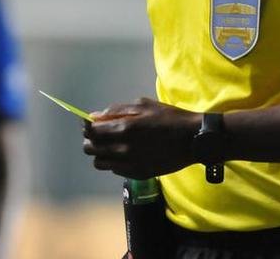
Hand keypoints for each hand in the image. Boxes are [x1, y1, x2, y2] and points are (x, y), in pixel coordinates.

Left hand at [82, 97, 200, 178]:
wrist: (192, 140)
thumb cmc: (170, 118)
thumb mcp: (144, 105)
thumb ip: (118, 110)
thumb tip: (96, 116)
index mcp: (124, 128)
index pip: (91, 132)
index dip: (87, 127)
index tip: (90, 123)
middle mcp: (123, 149)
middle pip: (91, 149)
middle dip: (91, 140)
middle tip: (101, 134)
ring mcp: (129, 164)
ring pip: (99, 163)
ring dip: (101, 153)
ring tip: (112, 145)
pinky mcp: (137, 174)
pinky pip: (114, 170)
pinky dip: (114, 161)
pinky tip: (125, 153)